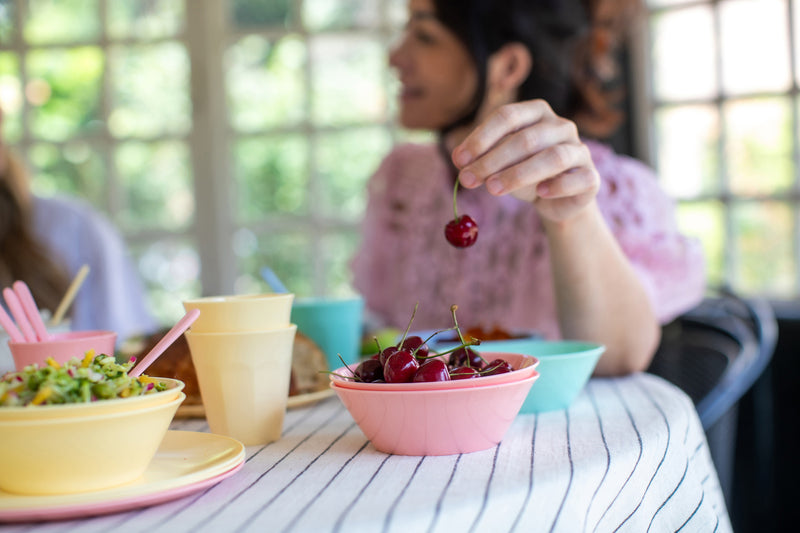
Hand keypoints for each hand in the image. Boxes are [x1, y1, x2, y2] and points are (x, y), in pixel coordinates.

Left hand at [451, 99, 599, 222]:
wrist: (557, 201)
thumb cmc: (524, 174)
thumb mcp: (500, 163)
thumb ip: (481, 157)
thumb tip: (458, 159)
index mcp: (536, 112)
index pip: (507, 116)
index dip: (481, 137)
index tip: (459, 160)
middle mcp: (561, 126)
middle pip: (526, 138)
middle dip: (492, 160)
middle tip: (467, 180)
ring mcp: (579, 149)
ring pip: (552, 157)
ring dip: (518, 174)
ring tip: (492, 189)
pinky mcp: (591, 176)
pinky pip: (577, 178)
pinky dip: (557, 185)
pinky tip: (539, 193)